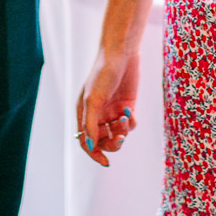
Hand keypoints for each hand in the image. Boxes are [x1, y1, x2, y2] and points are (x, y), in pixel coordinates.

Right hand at [76, 49, 139, 166]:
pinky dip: (130, 123)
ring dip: (122, 132)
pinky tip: (129, 112)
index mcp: (84, 113)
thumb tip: (89, 146)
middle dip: (112, 143)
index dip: (94, 153)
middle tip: (120, 138)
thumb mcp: (94, 99)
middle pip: (103, 141)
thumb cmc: (102, 74)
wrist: (122, 53)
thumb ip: (91, 124)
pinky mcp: (127, 106)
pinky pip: (129, 125)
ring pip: (117, 135)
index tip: (105, 161)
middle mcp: (98, 115)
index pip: (86, 141)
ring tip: (124, 119)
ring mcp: (112, 111)